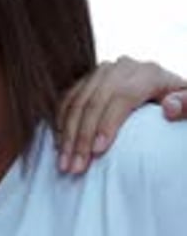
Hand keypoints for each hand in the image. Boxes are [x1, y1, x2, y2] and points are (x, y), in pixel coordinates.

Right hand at [56, 57, 186, 174]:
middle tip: (75, 167)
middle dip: (81, 137)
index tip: (97, 152)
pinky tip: (59, 147)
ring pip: (77, 102)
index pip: (122, 97)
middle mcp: (122, 68)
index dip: (108, 124)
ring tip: (64, 163)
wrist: (166, 93)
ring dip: (67, 135)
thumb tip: (169, 108)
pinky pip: (68, 100)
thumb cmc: (178, 105)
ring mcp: (102, 73)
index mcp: (148, 73)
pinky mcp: (87, 80)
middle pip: (95, 101)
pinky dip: (60, 124)